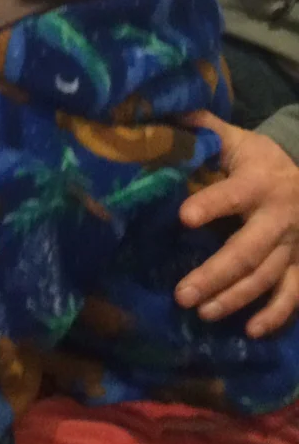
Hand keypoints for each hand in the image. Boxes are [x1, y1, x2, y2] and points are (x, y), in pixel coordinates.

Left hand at [178, 110, 298, 336]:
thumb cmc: (260, 159)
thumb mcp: (235, 139)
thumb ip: (200, 129)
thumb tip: (158, 112)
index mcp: (258, 183)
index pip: (232, 194)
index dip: (210, 204)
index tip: (183, 216)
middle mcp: (278, 218)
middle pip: (248, 251)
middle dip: (215, 273)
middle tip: (182, 293)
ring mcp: (293, 246)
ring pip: (267, 278)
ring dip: (235, 299)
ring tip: (202, 312)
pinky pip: (294, 294)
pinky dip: (277, 315)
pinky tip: (252, 331)